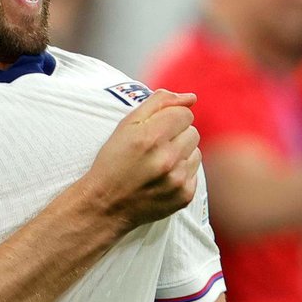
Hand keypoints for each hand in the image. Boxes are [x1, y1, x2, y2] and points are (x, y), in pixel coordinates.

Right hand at [83, 90, 201, 231]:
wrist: (105, 205)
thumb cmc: (113, 161)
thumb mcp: (126, 125)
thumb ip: (159, 103)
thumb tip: (191, 97)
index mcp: (151, 136)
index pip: (184, 113)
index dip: (171, 118)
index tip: (157, 128)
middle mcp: (167, 158)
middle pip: (193, 131)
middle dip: (177, 135)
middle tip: (156, 146)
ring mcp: (177, 179)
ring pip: (196, 151)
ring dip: (181, 153)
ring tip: (159, 162)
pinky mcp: (184, 196)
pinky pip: (195, 173)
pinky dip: (182, 173)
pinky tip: (163, 177)